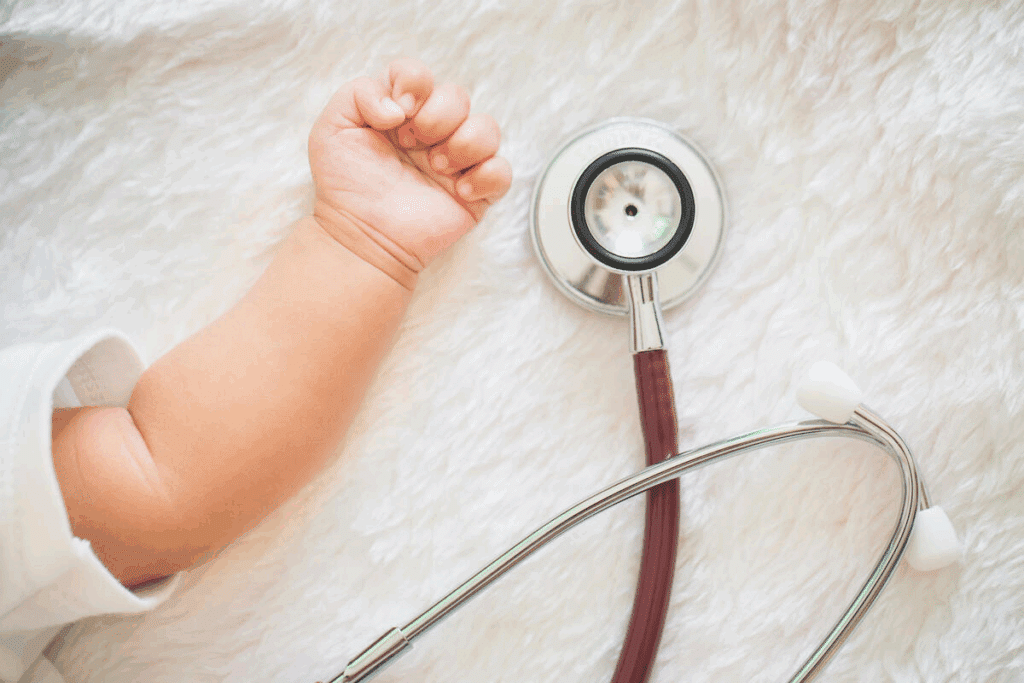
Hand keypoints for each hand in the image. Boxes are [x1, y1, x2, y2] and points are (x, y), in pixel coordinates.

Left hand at [308, 58, 511, 286]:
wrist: (360, 236)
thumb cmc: (345, 185)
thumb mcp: (333, 127)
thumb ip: (360, 93)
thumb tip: (400, 107)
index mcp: (402, 112)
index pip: (420, 75)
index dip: (414, 84)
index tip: (397, 116)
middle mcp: (432, 132)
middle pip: (458, 96)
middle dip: (437, 116)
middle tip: (411, 145)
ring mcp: (457, 162)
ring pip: (488, 128)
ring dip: (463, 144)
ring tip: (436, 168)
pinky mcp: (476, 194)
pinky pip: (502, 171)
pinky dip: (485, 176)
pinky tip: (459, 191)